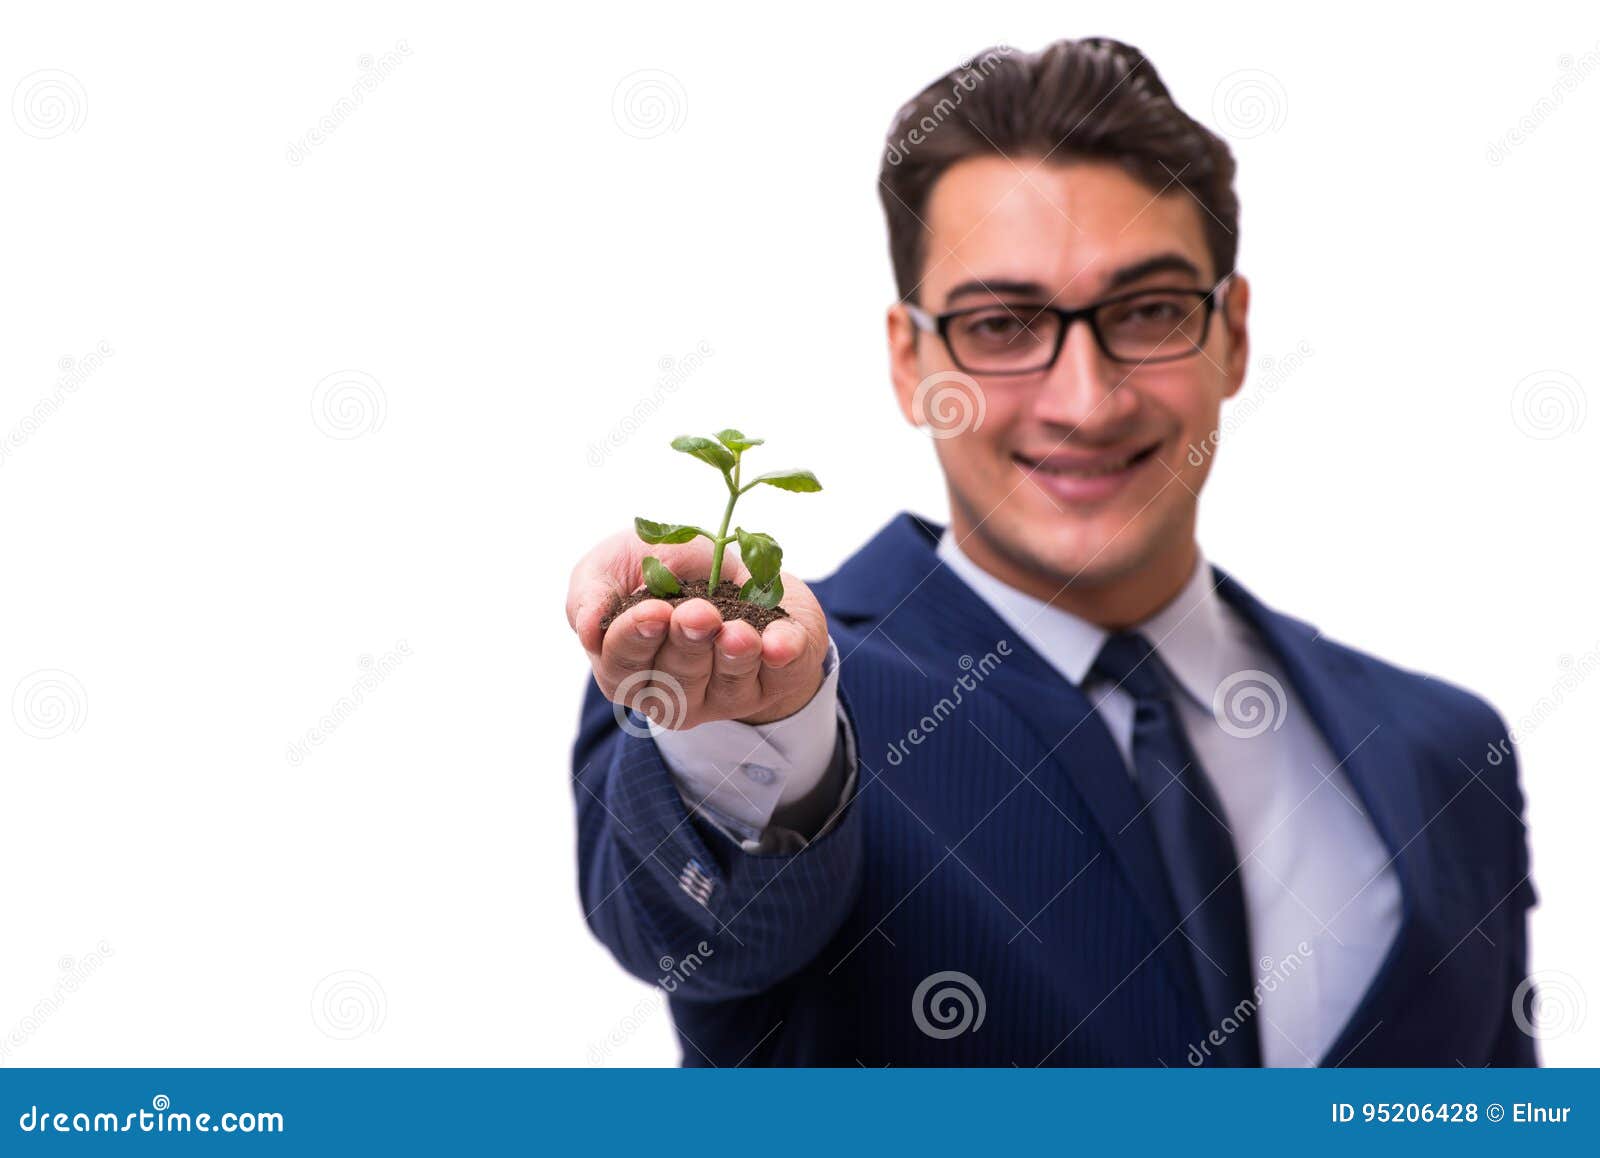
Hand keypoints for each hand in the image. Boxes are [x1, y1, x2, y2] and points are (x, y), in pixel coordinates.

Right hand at [566, 527, 830, 728]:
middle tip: (699, 614)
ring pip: (729, 684)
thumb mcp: (617, 563)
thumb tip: (586, 630)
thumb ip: (592, 591)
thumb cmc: (662, 566)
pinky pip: (781, 678)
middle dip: (688, 645)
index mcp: (627, 665)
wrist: (730, 561)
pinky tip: (779, 643)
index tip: (653, 609)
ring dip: (734, 657)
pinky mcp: (773, 683)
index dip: (636, 638)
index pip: (623, 663)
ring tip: (739, 631)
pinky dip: (782, 658)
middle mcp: (673, 690)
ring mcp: (725, 695)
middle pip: (677, 679)